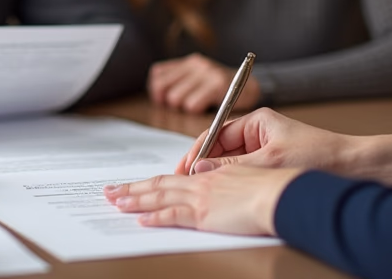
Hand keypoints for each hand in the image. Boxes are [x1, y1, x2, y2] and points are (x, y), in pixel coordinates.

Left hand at [103, 164, 301, 235]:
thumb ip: (220, 174)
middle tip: (110, 191)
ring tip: (115, 202)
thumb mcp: (243, 175)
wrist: (281, 195)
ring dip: (134, 200)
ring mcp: (200, 198)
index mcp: (210, 176)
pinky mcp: (204, 214)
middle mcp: (200, 184)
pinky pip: (173, 216)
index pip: (173, 178)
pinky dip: (155, 217)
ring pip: (159, 197)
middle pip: (158, 185)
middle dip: (132, 188)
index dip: (152, 182)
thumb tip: (200, 172)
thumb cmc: (271, 188)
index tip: (136, 185)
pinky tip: (141, 220)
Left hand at [148, 53, 261, 112]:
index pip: (157, 74)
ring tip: (196, 106)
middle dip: (167, 101)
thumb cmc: (223, 88)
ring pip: (174, 98)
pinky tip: (204, 108)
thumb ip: (180, 82)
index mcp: (189, 62)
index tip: (165, 101)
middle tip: (181, 107)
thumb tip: (158, 95)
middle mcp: (196, 64)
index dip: (157, 90)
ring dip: (182, 108)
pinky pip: (191, 104)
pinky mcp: (217, 85)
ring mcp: (207, 73)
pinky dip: (195, 110)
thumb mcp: (200, 78)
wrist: (253, 86)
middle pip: (161, 86)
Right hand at [175, 107, 391, 187]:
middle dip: (202, 164)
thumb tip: (202, 170)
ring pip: (230, 162)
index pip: (216, 132)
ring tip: (199, 188)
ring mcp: (265, 150)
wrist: (356, 167)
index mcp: (258, 121)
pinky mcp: (272, 166)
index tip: (186, 168)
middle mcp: (259, 133)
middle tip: (185, 180)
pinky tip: (223, 193)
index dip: (198, 151)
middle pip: (219, 148)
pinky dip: (231, 182)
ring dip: (215, 174)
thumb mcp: (273, 160)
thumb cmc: (322, 155)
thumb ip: (235, 166)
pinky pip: (243, 173)